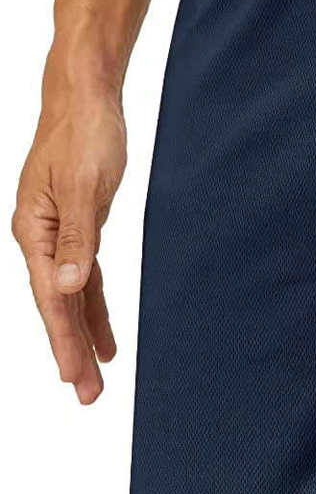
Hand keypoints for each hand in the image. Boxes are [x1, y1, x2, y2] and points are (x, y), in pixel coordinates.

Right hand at [13, 90, 125, 403]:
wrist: (85, 100)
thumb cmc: (84, 135)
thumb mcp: (86, 187)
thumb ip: (79, 238)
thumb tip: (68, 287)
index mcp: (35, 233)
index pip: (51, 299)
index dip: (64, 340)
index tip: (75, 376)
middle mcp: (41, 239)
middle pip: (58, 305)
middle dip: (73, 350)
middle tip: (89, 394)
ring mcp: (58, 234)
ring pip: (71, 295)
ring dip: (83, 332)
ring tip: (97, 371)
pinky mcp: (78, 226)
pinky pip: (85, 275)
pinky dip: (93, 303)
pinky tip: (102, 326)